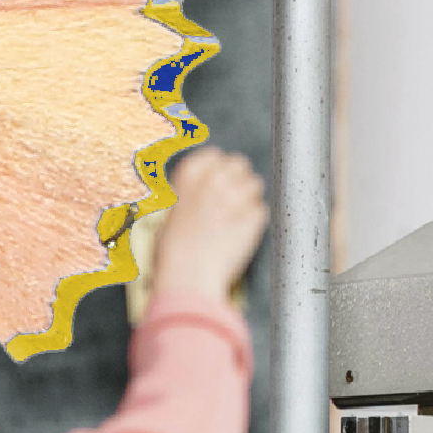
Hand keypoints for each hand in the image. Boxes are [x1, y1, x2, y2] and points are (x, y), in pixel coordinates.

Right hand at [148, 150, 267, 308]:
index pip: (214, 155)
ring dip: (249, 198)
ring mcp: (237, 196)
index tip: (217, 181)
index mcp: (189, 175)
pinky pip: (261, 210)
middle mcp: (214, 179)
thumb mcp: (171, 216)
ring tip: (237, 219)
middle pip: (239, 164)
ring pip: (255, 184)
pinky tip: (242, 235)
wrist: (188, 277)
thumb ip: (190, 199)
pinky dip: (254, 221)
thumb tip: (200, 200)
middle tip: (232, 199)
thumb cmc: (172, 254)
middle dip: (237, 179)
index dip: (218, 168)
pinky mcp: (255, 216)